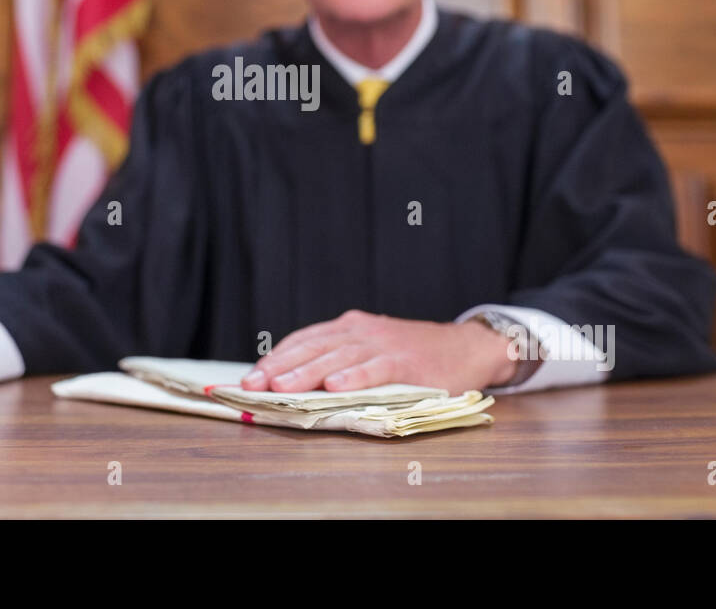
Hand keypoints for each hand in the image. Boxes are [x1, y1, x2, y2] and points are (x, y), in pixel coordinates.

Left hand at [239, 309, 517, 394]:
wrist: (466, 347)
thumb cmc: (415, 356)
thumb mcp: (372, 350)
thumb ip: (342, 360)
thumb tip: (297, 385)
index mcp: (349, 328)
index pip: (303, 340)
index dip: (275, 358)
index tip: (249, 377)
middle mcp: (361, 330)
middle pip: (312, 347)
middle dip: (279, 367)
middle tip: (253, 385)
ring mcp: (383, 344)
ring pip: (337, 357)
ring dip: (307, 373)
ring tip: (282, 387)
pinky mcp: (405, 361)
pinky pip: (375, 368)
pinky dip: (354, 376)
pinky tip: (336, 387)